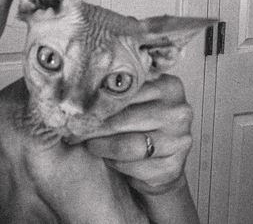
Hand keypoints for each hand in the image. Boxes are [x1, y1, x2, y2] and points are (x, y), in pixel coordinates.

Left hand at [69, 74, 192, 194]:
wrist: (163, 161)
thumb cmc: (143, 126)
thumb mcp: (136, 101)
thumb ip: (119, 90)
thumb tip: (77, 84)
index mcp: (169, 86)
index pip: (126, 91)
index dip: (97, 100)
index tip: (74, 107)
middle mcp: (178, 111)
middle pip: (123, 118)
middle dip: (93, 126)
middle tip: (73, 130)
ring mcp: (179, 141)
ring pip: (127, 145)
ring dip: (101, 147)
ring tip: (89, 145)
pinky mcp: (173, 167)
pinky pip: (134, 167)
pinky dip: (116, 164)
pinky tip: (108, 160)